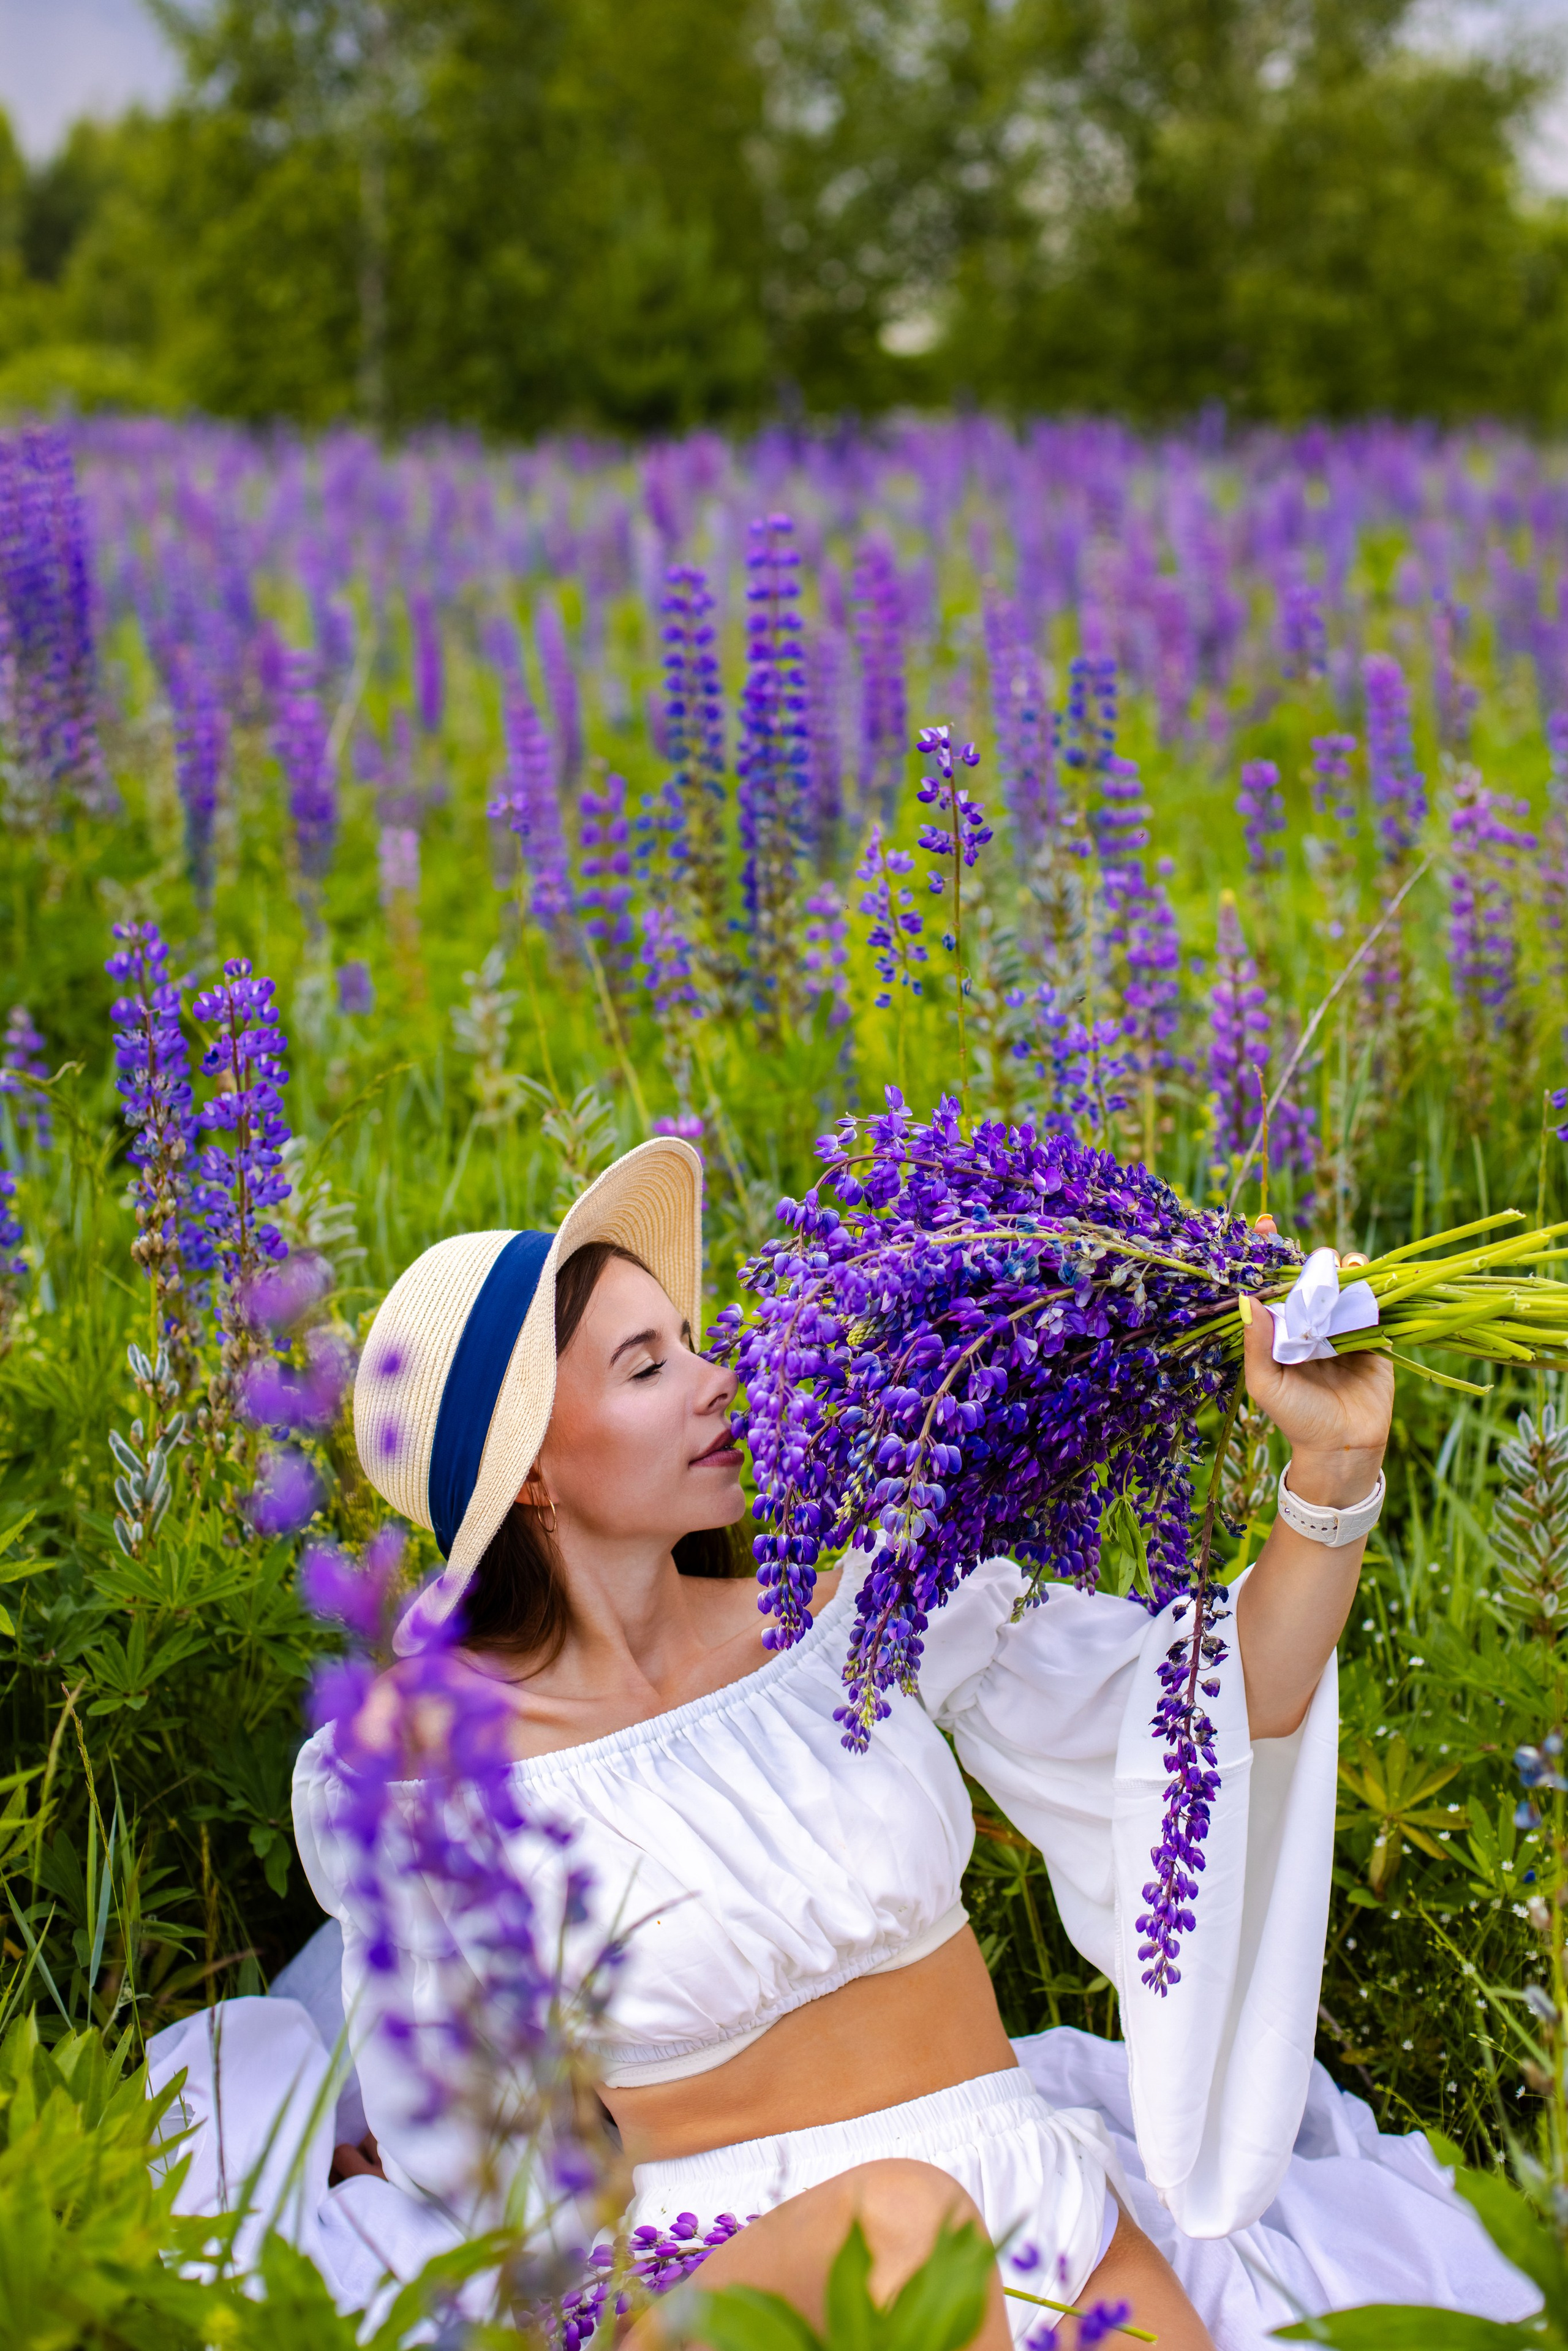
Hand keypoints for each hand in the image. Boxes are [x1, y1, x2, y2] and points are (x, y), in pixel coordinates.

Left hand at [1241, 1257, 1392, 1508]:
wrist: (1342, 1449)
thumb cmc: (1297, 1419)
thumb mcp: (1267, 1383)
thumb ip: (1258, 1344)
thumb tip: (1246, 1299)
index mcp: (1283, 1329)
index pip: (1274, 1284)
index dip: (1268, 1253)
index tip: (1263, 1224)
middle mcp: (1312, 1323)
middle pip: (1312, 1277)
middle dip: (1313, 1259)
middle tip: (1316, 1260)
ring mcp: (1344, 1326)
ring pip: (1345, 1284)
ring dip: (1345, 1267)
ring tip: (1344, 1265)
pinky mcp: (1375, 1335)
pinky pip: (1375, 1303)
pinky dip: (1374, 1285)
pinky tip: (1368, 1275)